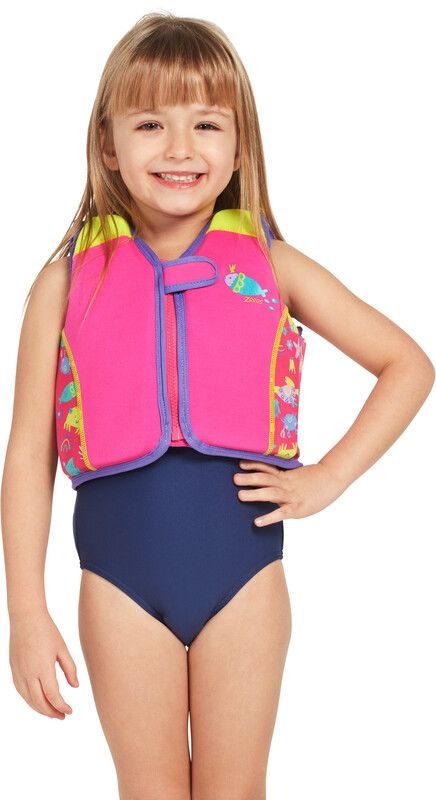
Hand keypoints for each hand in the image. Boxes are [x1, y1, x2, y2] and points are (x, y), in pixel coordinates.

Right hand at [9, 609, 79, 718]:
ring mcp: (19, 673)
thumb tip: (75, 687)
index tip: (70, 711)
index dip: (62, 706)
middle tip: (62, 716)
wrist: (26, 618)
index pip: (53, 696)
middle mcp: (28, 674)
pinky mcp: (13, 670)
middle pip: (39, 702)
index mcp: (43, 668)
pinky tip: (38, 701)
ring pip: (28, 699)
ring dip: (40, 709)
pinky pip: (21, 691)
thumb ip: (70, 669)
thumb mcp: (62, 649)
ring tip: (52, 712)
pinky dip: (30, 700)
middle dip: (51, 712)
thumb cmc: (47, 631)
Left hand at [233, 459, 347, 526]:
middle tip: (234, 479)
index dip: (254, 465)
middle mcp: (286, 484)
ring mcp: (291, 496)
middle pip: (265, 479)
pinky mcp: (297, 508)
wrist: (333, 479)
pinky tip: (257, 522)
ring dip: (255, 494)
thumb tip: (270, 478)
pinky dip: (269, 517)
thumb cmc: (315, 479)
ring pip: (271, 493)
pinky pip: (281, 513)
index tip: (240, 463)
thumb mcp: (297, 475)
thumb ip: (284, 476)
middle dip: (250, 478)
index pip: (267, 468)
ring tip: (240, 495)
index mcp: (285, 475)